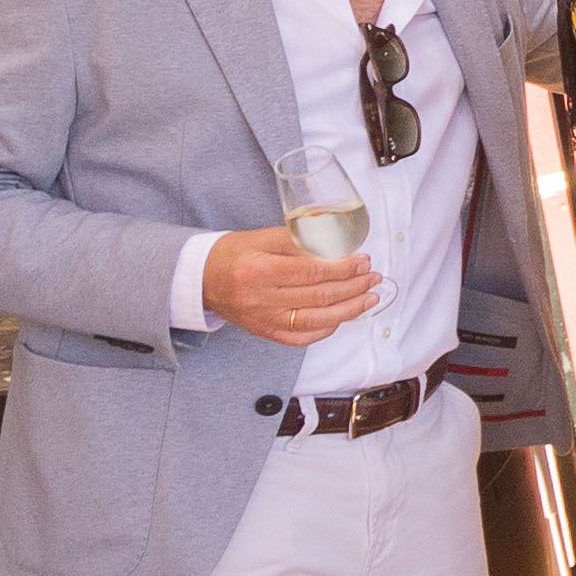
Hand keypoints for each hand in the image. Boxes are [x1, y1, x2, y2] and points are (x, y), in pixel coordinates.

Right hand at [204, 227, 380, 347]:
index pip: (313, 272)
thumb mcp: (263, 237)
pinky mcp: (266, 333)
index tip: (363, 260)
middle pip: (320, 296)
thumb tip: (339, 245)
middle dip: (354, 286)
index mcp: (259, 270)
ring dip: (350, 309)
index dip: (344, 267)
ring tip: (370, 297)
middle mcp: (262, 299)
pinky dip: (328, 327)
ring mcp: (264, 320)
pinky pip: (303, 337)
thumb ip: (299, 241)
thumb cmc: (235, 254)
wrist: (202, 279)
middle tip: (373, 276)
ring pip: (318, 320)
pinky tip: (344, 315)